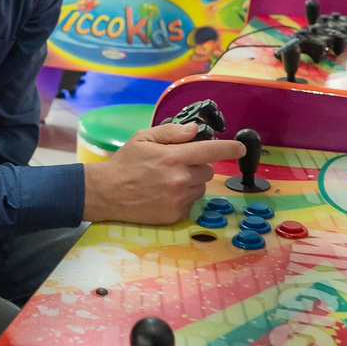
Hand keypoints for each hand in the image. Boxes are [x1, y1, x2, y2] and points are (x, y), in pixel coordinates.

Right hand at [82, 123, 247, 224]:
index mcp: (174, 157)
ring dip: (191, 182)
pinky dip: (182, 197)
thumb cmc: (124, 163)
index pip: (211, 151)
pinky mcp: (175, 215)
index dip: (230, 148)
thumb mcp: (143, 138)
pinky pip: (190, 202)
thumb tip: (194, 130)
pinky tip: (163, 194)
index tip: (240, 148)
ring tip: (167, 181)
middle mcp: (180, 179)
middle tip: (176, 165)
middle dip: (197, 165)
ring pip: (200, 187)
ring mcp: (178, 199)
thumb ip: (171, 132)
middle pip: (207, 170)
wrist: (105, 193)